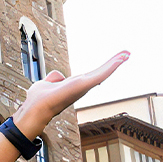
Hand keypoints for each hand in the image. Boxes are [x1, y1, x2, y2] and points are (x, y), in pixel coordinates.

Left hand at [14, 50, 129, 135]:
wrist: (36, 108)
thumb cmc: (39, 99)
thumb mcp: (47, 83)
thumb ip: (53, 79)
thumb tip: (57, 76)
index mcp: (75, 85)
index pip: (92, 74)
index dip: (102, 67)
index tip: (114, 60)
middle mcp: (82, 86)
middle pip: (101, 72)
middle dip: (114, 62)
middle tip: (126, 53)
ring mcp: (84, 86)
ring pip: (103, 72)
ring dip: (115, 62)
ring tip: (126, 53)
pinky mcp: (84, 85)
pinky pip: (101, 74)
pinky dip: (111, 66)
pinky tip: (120, 59)